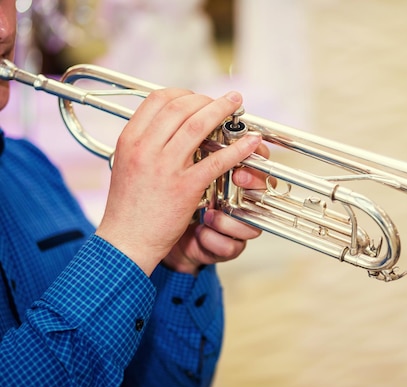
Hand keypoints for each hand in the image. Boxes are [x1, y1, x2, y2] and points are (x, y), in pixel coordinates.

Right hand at [95, 89, 260, 274]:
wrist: (125, 240)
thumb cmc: (128, 206)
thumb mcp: (125, 164)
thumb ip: (144, 143)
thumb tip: (164, 127)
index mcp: (130, 139)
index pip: (157, 99)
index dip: (182, 93)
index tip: (197, 98)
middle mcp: (145, 148)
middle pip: (181, 107)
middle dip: (207, 99)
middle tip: (225, 100)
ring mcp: (166, 167)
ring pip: (199, 125)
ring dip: (223, 110)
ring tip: (238, 105)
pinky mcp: (185, 187)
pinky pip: (216, 160)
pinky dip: (237, 148)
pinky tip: (249, 142)